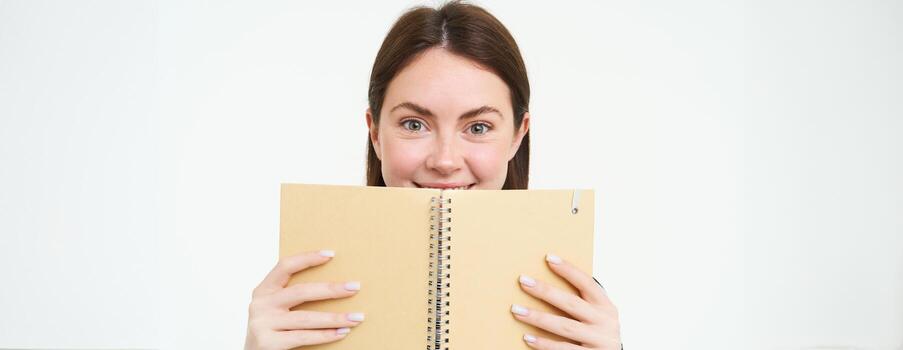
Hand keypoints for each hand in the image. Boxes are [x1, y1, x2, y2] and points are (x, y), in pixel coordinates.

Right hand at [245, 250, 363, 349]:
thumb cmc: (272, 330)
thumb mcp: (276, 308)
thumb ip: (292, 297)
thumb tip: (334, 287)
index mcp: (263, 290)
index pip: (285, 266)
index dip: (307, 258)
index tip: (331, 254)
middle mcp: (261, 304)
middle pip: (301, 291)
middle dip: (331, 289)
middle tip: (355, 287)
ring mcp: (262, 323)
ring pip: (306, 317)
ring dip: (335, 318)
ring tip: (356, 317)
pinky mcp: (267, 342)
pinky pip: (303, 336)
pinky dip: (325, 335)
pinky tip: (341, 332)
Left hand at [511, 253, 620, 349]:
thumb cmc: (598, 332)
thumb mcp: (597, 314)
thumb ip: (582, 301)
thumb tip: (547, 282)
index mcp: (605, 306)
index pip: (586, 283)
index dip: (569, 270)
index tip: (549, 258)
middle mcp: (604, 322)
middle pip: (571, 303)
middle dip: (545, 291)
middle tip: (523, 281)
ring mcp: (598, 340)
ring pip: (564, 326)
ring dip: (538, 318)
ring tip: (517, 310)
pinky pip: (563, 349)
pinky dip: (544, 344)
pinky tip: (528, 337)